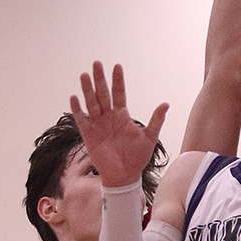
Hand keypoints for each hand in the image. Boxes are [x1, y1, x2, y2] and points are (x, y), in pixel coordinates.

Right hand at [70, 62, 167, 189]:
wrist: (125, 176)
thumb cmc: (138, 158)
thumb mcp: (150, 137)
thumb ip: (156, 120)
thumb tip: (166, 104)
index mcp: (122, 115)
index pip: (119, 93)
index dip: (118, 80)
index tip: (117, 66)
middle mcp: (108, 117)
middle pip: (103, 94)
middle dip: (100, 79)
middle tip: (97, 63)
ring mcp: (98, 125)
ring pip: (91, 103)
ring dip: (88, 90)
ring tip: (84, 75)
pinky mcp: (89, 135)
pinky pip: (82, 120)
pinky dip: (78, 109)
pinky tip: (74, 98)